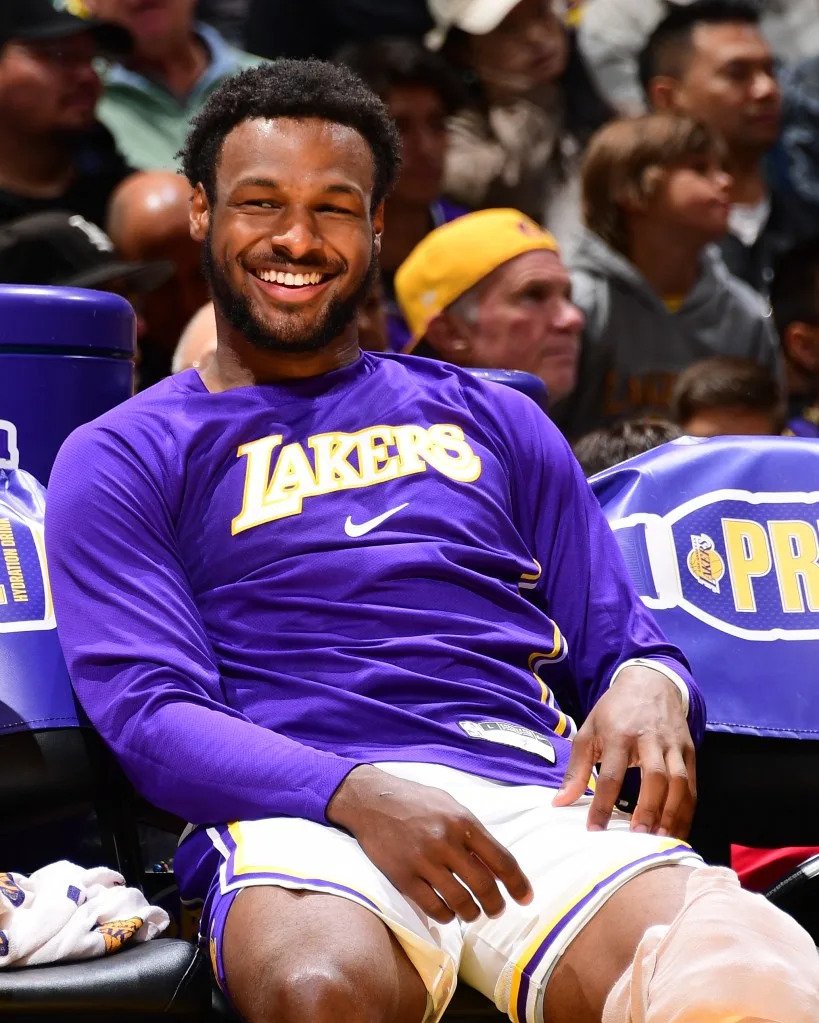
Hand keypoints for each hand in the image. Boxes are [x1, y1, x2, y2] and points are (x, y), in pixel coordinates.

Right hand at [327, 765, 532, 924]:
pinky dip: (446, 915)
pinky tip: (448, 911)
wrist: (372, 800)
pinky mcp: (403, 877)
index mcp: (463, 821)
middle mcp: (446, 841)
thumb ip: (472, 832)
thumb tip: (496, 863)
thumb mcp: (450, 805)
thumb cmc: (416, 801)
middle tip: (496, 910)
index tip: (525, 898)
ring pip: (460, 901)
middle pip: (484, 886)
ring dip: (471, 913)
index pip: (501, 859)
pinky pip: (433, 907)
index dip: (517, 883)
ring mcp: (424, 861)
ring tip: (472, 912)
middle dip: (495, 904)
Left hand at [552, 665, 696, 838]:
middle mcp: (649, 739)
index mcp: (619, 734)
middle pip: (655, 777)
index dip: (603, 804)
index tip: (595, 830)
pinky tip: (677, 830)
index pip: (611, 774)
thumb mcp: (588, 731)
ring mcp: (673, 745)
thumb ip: (576, 769)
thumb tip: (560, 803)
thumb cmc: (614, 711)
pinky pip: (693, 785)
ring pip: (679, 782)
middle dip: (648, 809)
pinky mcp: (690, 750)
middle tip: (637, 837)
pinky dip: (687, 810)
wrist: (650, 682)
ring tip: (661, 840)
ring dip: (672, 814)